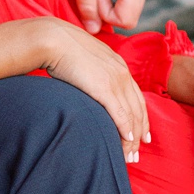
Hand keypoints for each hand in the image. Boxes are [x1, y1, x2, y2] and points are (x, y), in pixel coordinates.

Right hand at [35, 17, 148, 161]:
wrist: (52, 39)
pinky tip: (127, 140)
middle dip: (140, 131)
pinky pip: (120, 115)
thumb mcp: (82, 57)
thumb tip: (84, 79)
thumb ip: (90, 69)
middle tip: (138, 150)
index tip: (141, 133)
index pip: (135, 96)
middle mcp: (122, 73)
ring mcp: (115, 81)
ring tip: (130, 155)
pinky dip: (125, 130)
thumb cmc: (59, 47)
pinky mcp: (105, 89)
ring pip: (131, 115)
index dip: (140, 116)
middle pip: (137, 108)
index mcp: (117, 64)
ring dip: (132, 137)